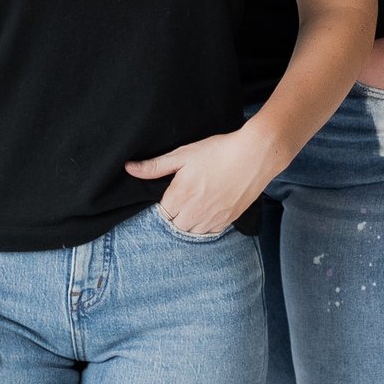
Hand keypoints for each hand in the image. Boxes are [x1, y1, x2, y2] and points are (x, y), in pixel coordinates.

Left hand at [126, 124, 282, 235]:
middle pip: (174, 226)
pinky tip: (208, 212)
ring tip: (194, 206)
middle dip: (174, 216)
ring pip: (192, 232)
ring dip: (189, 223)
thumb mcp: (183, 154)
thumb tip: (129, 169)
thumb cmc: (218, 151)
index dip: (163, 206)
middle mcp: (194, 212)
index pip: (161, 214)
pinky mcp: (228, 220)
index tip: (169, 196)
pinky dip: (205, 226)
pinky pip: (210, 233)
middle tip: (181, 200)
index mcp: (179, 196)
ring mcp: (212, 218)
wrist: (254, 155)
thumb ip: (155, 166)